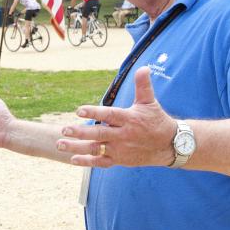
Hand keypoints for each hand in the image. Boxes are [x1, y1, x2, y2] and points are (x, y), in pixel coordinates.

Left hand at [56, 67, 176, 167]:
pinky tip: (73, 159)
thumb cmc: (156, 120)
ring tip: (60, 144)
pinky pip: (101, 162)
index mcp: (129, 119)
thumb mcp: (150, 102)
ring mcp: (121, 150)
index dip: (94, 112)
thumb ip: (143, 85)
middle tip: (64, 129)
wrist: (169, 145)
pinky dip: (87, 161)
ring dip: (77, 147)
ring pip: (96, 149)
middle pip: (99, 134)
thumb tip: (143, 67)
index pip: (109, 115)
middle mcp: (124, 135)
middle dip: (80, 132)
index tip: (79, 110)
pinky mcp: (120, 160)